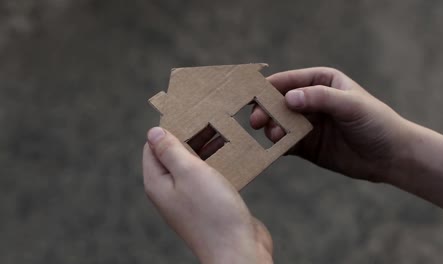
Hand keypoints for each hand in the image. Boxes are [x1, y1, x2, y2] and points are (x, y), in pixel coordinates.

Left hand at [143, 127, 272, 263]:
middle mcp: (170, 190)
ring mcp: (190, 198)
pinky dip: (218, 163)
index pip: (153, 146)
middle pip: (175, 153)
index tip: (187, 111)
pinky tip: (232, 153)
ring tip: (223, 131)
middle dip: (191, 135)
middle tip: (210, 117)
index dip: (168, 128)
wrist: (238, 251)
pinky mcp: (208, 203)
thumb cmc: (213, 213)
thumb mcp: (189, 173)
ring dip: (207, 147)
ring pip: (194, 164)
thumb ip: (170, 151)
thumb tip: (154, 132)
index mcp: (158, 182)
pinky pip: (209, 176)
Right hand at [251, 67, 409, 181]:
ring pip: (279, 123)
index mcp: (321, 82)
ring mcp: (307, 124)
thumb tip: (288, 98)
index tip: (251, 97)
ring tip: (273, 136)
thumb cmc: (376, 123)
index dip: (268, 88)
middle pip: (278, 103)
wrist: (391, 157)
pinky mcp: (307, 145)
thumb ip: (320, 98)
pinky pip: (286, 143)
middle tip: (256, 121)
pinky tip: (273, 149)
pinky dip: (276, 146)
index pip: (288, 81)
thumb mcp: (351, 105)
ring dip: (271, 129)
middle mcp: (311, 100)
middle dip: (266, 110)